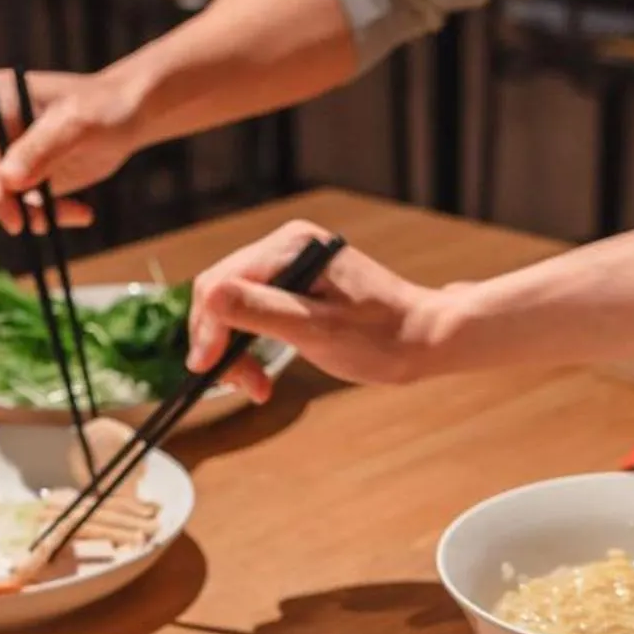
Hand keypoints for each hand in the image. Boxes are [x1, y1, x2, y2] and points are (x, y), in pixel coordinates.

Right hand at [0, 69, 142, 234]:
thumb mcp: (77, 124)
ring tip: (74, 213)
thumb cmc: (102, 108)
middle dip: (5, 204)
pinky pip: (12, 205)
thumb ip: (41, 149)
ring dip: (27, 214)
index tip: (15, 219)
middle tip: (44, 223)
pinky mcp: (12, 172)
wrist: (122, 116)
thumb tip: (6, 180)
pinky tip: (76, 211)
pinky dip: (39, 215)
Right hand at [187, 221, 465, 401]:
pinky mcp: (296, 284)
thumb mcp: (318, 329)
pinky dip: (253, 344)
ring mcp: (290, 263)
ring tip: (257, 387)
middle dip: (222, 343)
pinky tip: (264, 373)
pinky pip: (254, 311)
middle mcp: (286, 245)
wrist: (425, 338)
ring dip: (236, 349)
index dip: (207, 329)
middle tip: (242, 387)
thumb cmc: (381, 337)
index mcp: (290, 246)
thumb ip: (262, 311)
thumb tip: (211, 297)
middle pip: (221, 292)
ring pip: (233, 305)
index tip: (208, 371)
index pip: (220, 283)